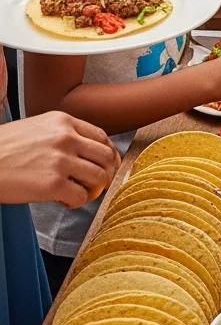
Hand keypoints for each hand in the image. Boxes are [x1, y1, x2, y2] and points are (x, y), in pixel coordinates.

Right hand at [0, 111, 119, 206]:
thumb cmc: (4, 148)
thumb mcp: (38, 128)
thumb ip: (63, 134)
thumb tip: (86, 151)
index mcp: (64, 121)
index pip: (101, 136)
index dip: (107, 153)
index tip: (105, 163)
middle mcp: (67, 138)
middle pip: (106, 156)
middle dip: (107, 171)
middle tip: (100, 182)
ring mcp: (61, 161)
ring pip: (98, 176)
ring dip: (94, 188)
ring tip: (80, 192)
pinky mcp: (53, 184)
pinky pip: (80, 196)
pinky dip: (77, 202)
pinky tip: (65, 201)